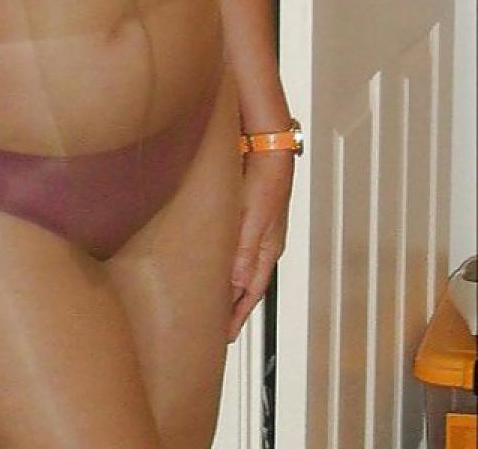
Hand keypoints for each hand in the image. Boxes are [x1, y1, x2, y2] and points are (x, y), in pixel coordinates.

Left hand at [227, 151, 294, 340]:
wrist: (269, 148)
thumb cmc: (266, 180)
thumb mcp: (254, 218)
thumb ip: (245, 250)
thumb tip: (236, 283)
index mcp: (268, 249)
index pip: (252, 292)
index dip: (238, 314)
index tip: (226, 335)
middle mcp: (264, 244)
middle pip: (247, 284)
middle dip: (234, 306)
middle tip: (217, 325)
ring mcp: (257, 231)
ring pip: (242, 268)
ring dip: (230, 286)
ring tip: (213, 301)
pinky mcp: (247, 218)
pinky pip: (237, 251)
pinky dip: (228, 264)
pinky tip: (215, 263)